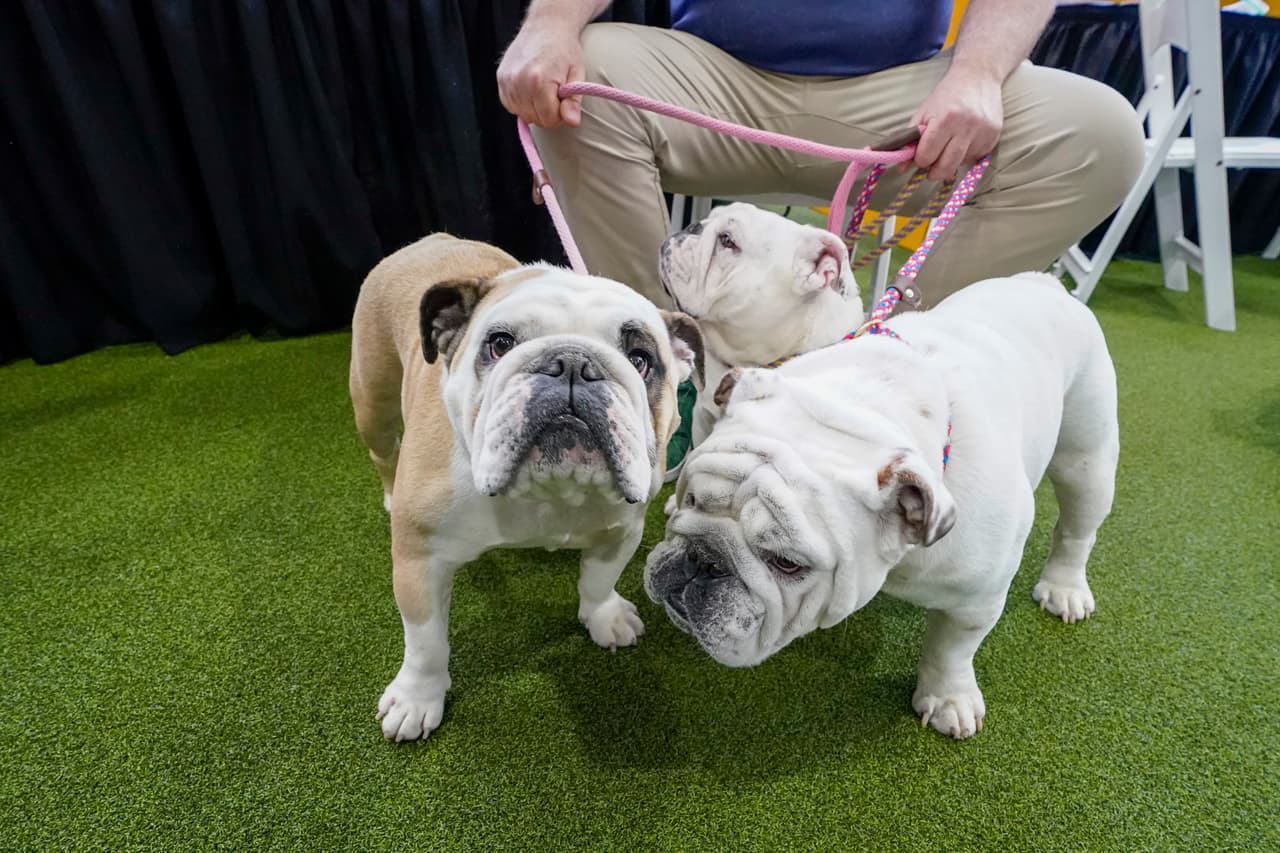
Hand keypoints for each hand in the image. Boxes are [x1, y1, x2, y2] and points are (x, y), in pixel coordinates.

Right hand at [497, 19, 584, 127]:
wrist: (546, 26)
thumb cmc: (564, 49)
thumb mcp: (577, 74)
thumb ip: (573, 101)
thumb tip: (572, 122)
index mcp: (540, 80)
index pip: (549, 119)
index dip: (560, 115)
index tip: (564, 102)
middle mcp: (520, 81)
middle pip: (534, 118)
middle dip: (547, 112)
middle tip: (554, 93)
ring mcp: (508, 79)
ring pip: (521, 114)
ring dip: (534, 108)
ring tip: (542, 89)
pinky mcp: (501, 78)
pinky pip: (510, 104)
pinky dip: (521, 102)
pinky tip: (530, 89)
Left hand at [910, 64, 1002, 180]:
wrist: (978, 75)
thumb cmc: (946, 94)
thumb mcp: (924, 113)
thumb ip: (910, 140)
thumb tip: (900, 168)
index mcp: (945, 119)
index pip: (927, 156)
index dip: (921, 159)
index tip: (921, 156)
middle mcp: (966, 127)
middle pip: (946, 167)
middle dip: (934, 171)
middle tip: (931, 166)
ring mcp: (983, 132)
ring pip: (961, 163)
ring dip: (952, 160)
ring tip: (950, 145)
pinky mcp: (994, 136)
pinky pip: (976, 157)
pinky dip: (967, 154)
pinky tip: (965, 139)